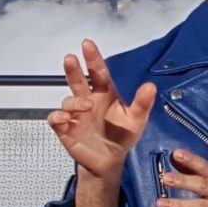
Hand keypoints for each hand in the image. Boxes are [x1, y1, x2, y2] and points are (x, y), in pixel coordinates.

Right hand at [47, 39, 156, 179]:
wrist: (109, 161)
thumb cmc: (122, 136)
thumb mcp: (137, 120)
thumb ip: (142, 103)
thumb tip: (151, 87)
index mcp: (105, 94)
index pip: (98, 72)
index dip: (93, 58)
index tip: (87, 45)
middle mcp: (88, 100)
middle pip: (77, 80)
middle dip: (73, 69)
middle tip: (71, 58)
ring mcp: (76, 114)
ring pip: (68, 101)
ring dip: (74, 102)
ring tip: (86, 106)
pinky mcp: (66, 128)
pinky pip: (56, 119)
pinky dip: (58, 117)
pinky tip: (65, 119)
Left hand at [156, 149, 207, 206]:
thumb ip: (205, 173)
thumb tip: (181, 160)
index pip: (205, 166)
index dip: (191, 159)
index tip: (176, 153)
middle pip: (201, 185)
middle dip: (183, 181)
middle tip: (165, 178)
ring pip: (201, 206)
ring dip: (180, 205)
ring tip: (161, 203)